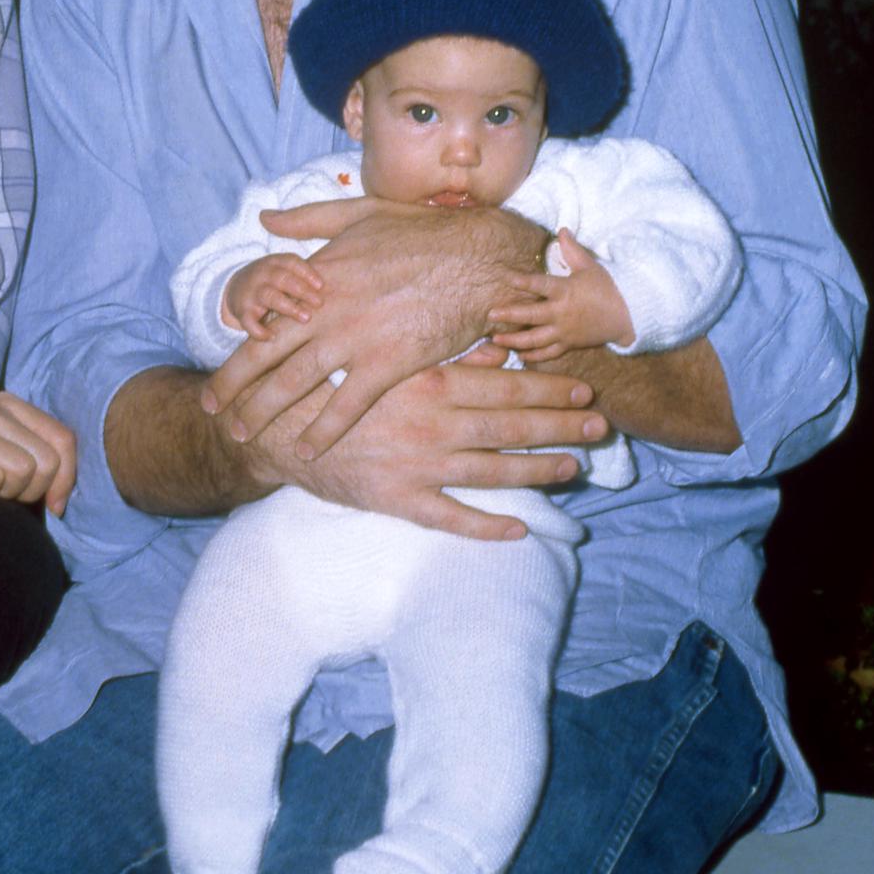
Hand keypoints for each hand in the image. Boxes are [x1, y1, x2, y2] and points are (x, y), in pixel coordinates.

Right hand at [0, 393, 78, 515]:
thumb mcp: (18, 466)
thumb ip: (48, 465)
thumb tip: (62, 501)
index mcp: (9, 405)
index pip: (63, 439)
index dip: (64, 480)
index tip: (51, 503)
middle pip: (46, 461)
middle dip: (30, 491)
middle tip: (2, 494)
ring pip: (22, 472)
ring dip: (5, 496)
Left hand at [202, 197, 542, 463]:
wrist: (481, 256)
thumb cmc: (424, 231)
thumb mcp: (359, 212)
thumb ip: (307, 219)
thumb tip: (264, 219)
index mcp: (318, 278)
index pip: (264, 321)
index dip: (236, 353)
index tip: (218, 376)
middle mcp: (327, 310)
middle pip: (266, 356)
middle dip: (235, 389)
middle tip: (214, 414)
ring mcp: (355, 338)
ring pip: (295, 382)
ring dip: (264, 412)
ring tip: (242, 434)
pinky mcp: (388, 363)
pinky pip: (347, 405)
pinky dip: (323, 430)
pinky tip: (306, 450)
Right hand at [222, 253, 324, 338]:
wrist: (236, 288)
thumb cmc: (273, 282)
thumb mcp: (285, 272)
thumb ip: (304, 278)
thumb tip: (338, 289)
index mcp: (275, 262)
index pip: (292, 262)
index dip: (307, 273)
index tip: (322, 286)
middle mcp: (262, 274)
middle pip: (282, 278)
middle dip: (302, 290)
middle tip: (319, 303)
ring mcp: (251, 292)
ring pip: (269, 296)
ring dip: (288, 307)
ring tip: (306, 318)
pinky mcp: (242, 310)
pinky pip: (249, 321)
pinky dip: (259, 330)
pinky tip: (272, 337)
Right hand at [245, 350, 604, 539]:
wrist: (275, 428)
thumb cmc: (333, 383)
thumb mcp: (387, 356)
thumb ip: (443, 354)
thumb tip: (497, 346)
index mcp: (428, 383)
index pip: (503, 385)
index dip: (548, 389)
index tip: (582, 390)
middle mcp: (429, 424)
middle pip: (509, 426)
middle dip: (559, 426)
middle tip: (599, 427)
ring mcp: (415, 465)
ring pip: (491, 470)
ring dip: (538, 470)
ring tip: (574, 468)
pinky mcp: (397, 499)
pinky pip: (450, 516)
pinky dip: (487, 525)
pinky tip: (520, 527)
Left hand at [489, 229, 634, 361]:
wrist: (628, 317)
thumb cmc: (608, 289)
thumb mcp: (591, 267)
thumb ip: (573, 250)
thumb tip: (562, 229)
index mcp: (565, 291)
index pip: (540, 285)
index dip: (522, 281)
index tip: (505, 277)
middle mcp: (561, 313)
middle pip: (531, 315)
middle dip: (509, 315)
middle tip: (490, 314)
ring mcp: (564, 331)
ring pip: (535, 339)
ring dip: (514, 340)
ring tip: (496, 339)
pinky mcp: (569, 344)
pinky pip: (548, 353)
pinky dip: (533, 356)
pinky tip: (519, 355)